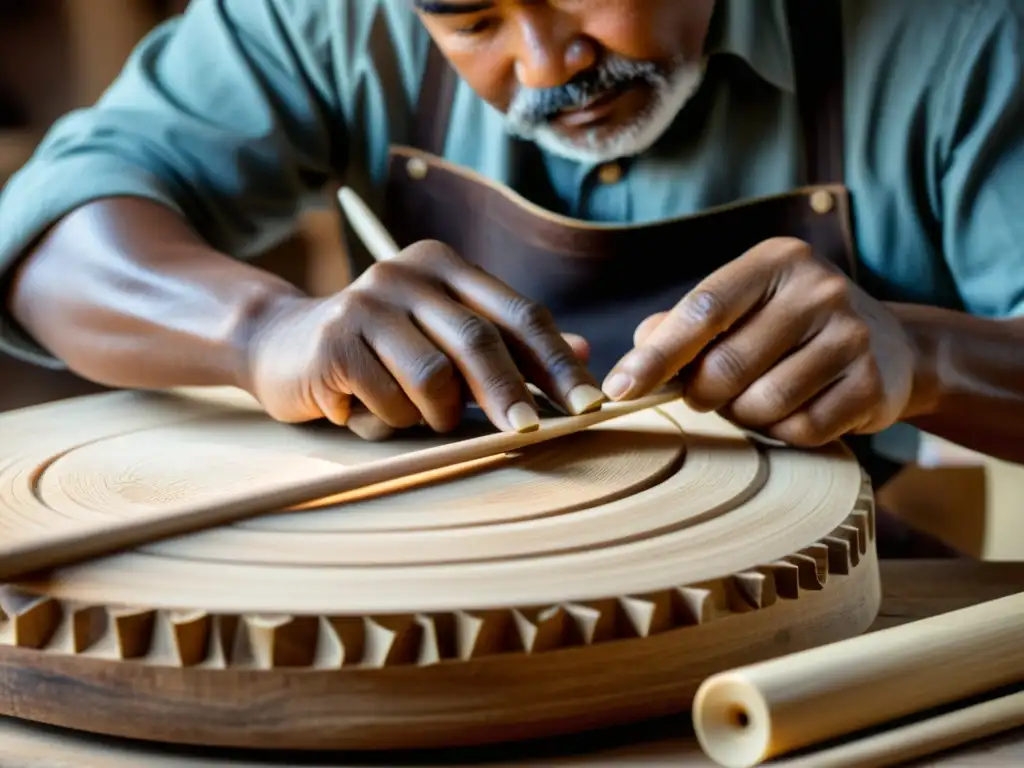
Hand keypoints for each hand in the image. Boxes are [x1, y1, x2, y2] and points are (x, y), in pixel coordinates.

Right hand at [244, 239, 603, 437]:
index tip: (589, 403)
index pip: (518, 312)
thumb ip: (510, 344)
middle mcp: (407, 273)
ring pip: (433, 378)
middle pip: (479, 340)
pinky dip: (390, 419)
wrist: (283, 344)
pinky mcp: (335, 340)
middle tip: (531, 432)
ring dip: (434, 414)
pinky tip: (366, 405)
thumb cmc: (382, 349)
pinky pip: (389, 400)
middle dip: (511, 394)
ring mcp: (368, 302)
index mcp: (446, 266)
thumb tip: (585, 351)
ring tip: (411, 412)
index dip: (556, 361)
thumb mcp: (446, 339)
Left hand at [603, 238, 917, 445]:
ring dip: (743, 415)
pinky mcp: (871, 385)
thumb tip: (638, 349)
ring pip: (761, 404)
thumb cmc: (790, 328)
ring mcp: (851, 336)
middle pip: (725, 366)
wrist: (891, 347)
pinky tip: (794, 410)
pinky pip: (800, 430)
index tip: (619, 388)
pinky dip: (782, 432)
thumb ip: (684, 323)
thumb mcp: (742, 307)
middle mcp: (818, 289)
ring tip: (757, 397)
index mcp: (776, 260)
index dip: (656, 355)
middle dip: (702, 394)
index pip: (702, 310)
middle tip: (708, 394)